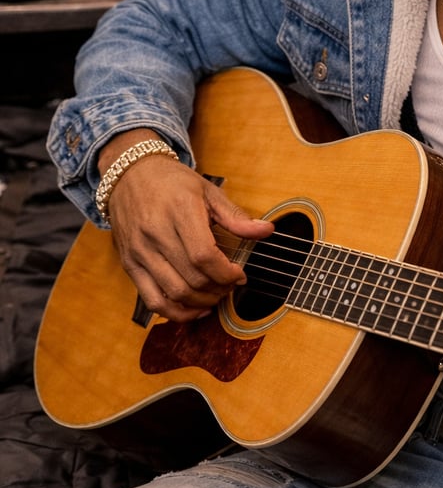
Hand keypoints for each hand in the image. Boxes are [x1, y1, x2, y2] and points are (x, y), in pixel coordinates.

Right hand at [103, 133, 272, 322]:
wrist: (130, 175)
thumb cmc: (172, 182)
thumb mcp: (208, 191)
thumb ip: (236, 216)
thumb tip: (267, 230)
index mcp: (179, 211)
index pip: (204, 255)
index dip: (226, 273)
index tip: (240, 274)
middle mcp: (155, 232)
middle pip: (191, 277)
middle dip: (218, 288)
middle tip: (231, 284)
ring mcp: (140, 251)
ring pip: (173, 293)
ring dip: (201, 302)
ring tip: (216, 294)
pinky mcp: (129, 264)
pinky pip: (152, 300)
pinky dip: (175, 313)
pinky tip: (194, 309)